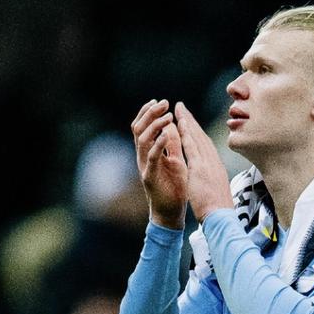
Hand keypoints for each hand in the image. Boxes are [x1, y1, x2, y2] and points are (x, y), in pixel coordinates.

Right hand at [131, 99, 187, 228]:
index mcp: (149, 151)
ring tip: (167, 116)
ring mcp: (145, 167)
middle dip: (150, 113)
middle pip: (138, 129)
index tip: (161, 101)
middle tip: (163, 103)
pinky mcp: (150, 177)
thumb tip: (173, 124)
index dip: (148, 112)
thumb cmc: (175, 187)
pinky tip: (167, 133)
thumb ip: (172, 143)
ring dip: (154, 125)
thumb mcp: (175, 159)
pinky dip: (158, 143)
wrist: (172, 212)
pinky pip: (151, 157)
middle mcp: (143, 157)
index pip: (143, 126)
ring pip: (142, 140)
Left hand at [175, 102, 232, 222]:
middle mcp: (213, 161)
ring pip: (197, 137)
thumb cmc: (218, 208)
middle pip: (201, 136)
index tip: (189, 121)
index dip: (197, 131)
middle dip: (191, 121)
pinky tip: (179, 123)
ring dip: (188, 121)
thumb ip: (212, 179)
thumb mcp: (215, 189)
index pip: (205, 145)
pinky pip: (191, 147)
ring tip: (179, 109)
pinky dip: (186, 133)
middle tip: (182, 107)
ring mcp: (208, 163)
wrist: (221, 216)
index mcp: (216, 167)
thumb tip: (210, 178)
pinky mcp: (200, 168)